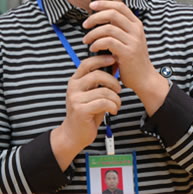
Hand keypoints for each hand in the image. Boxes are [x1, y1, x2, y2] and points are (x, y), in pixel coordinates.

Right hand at [50, 54, 120, 170]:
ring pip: (103, 91)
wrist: (74, 134)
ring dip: (116, 98)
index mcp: (75, 81)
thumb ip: (99, 82)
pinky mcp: (81, 110)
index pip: (87, 63)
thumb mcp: (92, 94)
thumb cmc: (86, 113)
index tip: (113, 59)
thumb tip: (113, 65)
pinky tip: (113, 111)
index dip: (101, 59)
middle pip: (97, 75)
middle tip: (119, 90)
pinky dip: (113, 107)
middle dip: (113, 81)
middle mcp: (73, 88)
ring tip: (117, 104)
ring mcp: (76, 99)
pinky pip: (104, 103)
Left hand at [82, 0, 168, 114]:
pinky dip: (97, 44)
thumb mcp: (128, 40)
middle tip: (85, 25)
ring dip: (93, 33)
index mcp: (136, 24)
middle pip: (112, 14)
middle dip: (95, 17)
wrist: (144, 78)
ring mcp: (133, 41)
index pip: (119, 6)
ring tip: (87, 40)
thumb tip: (99, 19)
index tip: (92, 5)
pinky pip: (108, 42)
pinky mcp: (128, 52)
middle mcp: (136, 30)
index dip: (104, 3)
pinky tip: (93, 48)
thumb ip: (118, 29)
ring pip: (108, 28)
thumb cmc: (132, 60)